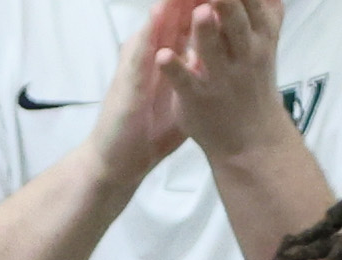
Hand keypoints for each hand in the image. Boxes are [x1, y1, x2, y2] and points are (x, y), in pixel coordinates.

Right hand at [86, 0, 195, 188]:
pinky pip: (139, 54)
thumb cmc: (148, 128)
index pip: (191, 12)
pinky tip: (159, 13)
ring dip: (172, 0)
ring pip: (156, 22)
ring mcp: (136, 64)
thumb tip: (223, 52)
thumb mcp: (182, 93)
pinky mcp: (126, 84)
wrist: (117, 161)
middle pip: (176, 8)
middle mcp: (150, 49)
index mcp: (166, 51)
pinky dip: (150, 32)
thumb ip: (198, 67)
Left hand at [159, 0, 294, 161]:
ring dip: (204, 31)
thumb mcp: (266, 42)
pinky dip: (175, 71)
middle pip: (234, 18)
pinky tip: (164, 57)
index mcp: (259, 34)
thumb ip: (266, 11)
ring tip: (198, 12)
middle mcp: (244, 54)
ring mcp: (221, 78)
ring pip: (211, 50)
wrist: (253, 143)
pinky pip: (186, 84)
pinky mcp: (199, 100)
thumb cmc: (253, 83)